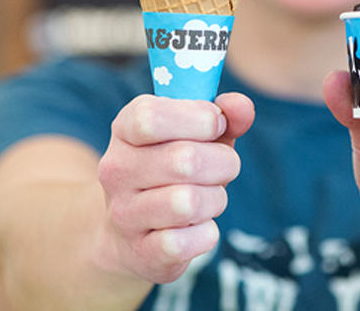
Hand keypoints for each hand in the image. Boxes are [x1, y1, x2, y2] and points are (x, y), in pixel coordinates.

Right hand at [97, 92, 253, 282]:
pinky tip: (199, 227)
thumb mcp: (198, 133)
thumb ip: (226, 114)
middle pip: (184, 160)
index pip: (151, 117)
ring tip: (210, 197)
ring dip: (216, 198)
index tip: (218, 124)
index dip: (198, 118)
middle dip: (223, 162)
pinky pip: (188, 242)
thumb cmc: (174, 167)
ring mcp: (124, 213)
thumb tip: (242, 106)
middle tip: (224, 165)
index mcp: (125, 128)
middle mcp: (117, 169)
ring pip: (188, 203)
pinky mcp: (141, 253)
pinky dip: (207, 233)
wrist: (129, 232)